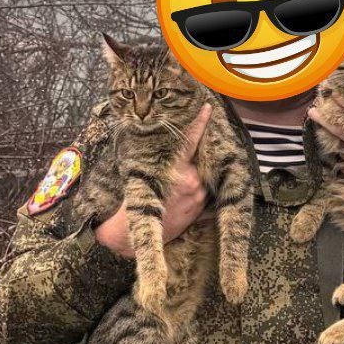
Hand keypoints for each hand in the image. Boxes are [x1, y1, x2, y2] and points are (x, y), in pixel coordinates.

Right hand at [95, 103, 211, 257]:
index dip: (199, 123)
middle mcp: (192, 181)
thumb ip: (158, 158)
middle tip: (195, 140)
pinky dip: (197, 184)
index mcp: (175, 170)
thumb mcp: (142, 174)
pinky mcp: (202, 206)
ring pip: (203, 173)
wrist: (136, 235)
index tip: (208, 108)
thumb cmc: (135, 200)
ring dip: (197, 170)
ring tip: (183, 175)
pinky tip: (185, 189)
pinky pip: (204, 189)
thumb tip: (165, 140)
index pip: (190, 141)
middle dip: (198, 151)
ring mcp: (199, 195)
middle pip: (200, 157)